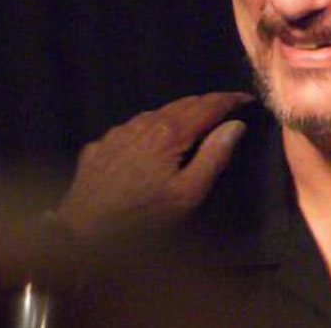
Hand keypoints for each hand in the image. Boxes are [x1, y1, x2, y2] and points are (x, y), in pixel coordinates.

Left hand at [54, 91, 251, 241]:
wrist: (83, 231)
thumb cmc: (143, 217)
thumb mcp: (187, 194)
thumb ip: (213, 157)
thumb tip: (235, 125)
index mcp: (169, 132)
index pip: (206, 106)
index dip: (229, 100)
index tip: (246, 98)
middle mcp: (142, 123)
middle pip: (181, 104)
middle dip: (206, 103)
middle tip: (226, 107)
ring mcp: (117, 132)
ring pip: (155, 114)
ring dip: (178, 115)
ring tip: (194, 122)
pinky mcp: (101, 145)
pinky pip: (132, 129)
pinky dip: (151, 129)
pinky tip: (152, 142)